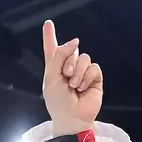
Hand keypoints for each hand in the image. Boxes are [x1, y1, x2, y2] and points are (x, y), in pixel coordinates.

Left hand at [41, 20, 102, 136]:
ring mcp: (82, 72)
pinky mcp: (94, 78)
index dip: (50, 36)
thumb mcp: (51, 77)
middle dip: (69, 62)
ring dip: (78, 72)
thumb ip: (59, 55)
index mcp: (54, 68)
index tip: (48, 24)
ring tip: (74, 86)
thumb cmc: (58, 102)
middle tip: (67, 76)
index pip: (52, 49)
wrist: (72, 118)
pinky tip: (83, 88)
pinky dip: (87, 77)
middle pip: (71, 50)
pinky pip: (94, 67)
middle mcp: (69, 67)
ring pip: (84, 57)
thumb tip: (76, 41)